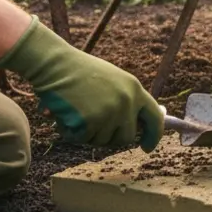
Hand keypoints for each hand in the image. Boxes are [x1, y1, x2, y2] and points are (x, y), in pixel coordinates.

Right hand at [0, 18, 163, 150]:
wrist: (56, 64)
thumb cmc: (80, 72)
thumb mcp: (114, 81)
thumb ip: (127, 100)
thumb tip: (135, 126)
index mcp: (135, 89)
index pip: (155, 119)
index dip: (154, 136)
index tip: (147, 147)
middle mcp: (127, 102)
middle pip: (126, 138)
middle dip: (111, 138)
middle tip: (93, 127)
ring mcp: (110, 112)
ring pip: (102, 141)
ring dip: (88, 133)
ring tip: (77, 112)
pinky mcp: (91, 121)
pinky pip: (82, 139)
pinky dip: (71, 132)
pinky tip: (65, 115)